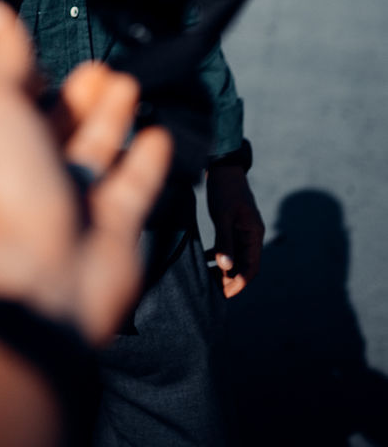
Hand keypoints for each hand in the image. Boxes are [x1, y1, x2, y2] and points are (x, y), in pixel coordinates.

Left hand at [0, 0, 172, 344]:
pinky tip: (160, 134)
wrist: (37, 283)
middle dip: (77, 96)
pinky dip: (145, 159)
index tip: (46, 45)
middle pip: (56, 125)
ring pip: (94, 151)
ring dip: (110, 118)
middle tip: (100, 67)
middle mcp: (28, 174)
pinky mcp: (111, 227)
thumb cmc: (4, 189)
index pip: (10, 100)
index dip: (28, 73)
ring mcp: (71, 202)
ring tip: (127, 84)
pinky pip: (132, 185)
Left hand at [206, 164, 264, 297]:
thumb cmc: (224, 189)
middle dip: (230, 279)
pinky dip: (220, 255)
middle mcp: (251, 235)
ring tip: (208, 279)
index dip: (239, 283)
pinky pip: (229, 246)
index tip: (224, 294)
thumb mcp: (223, 215)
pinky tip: (207, 260)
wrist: (223, 166)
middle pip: (244, 265)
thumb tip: (226, 266)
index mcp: (254, 234)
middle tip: (213, 290)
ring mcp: (243, 230)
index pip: (251, 267)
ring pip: (236, 257)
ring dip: (225, 269)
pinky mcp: (233, 224)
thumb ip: (225, 240)